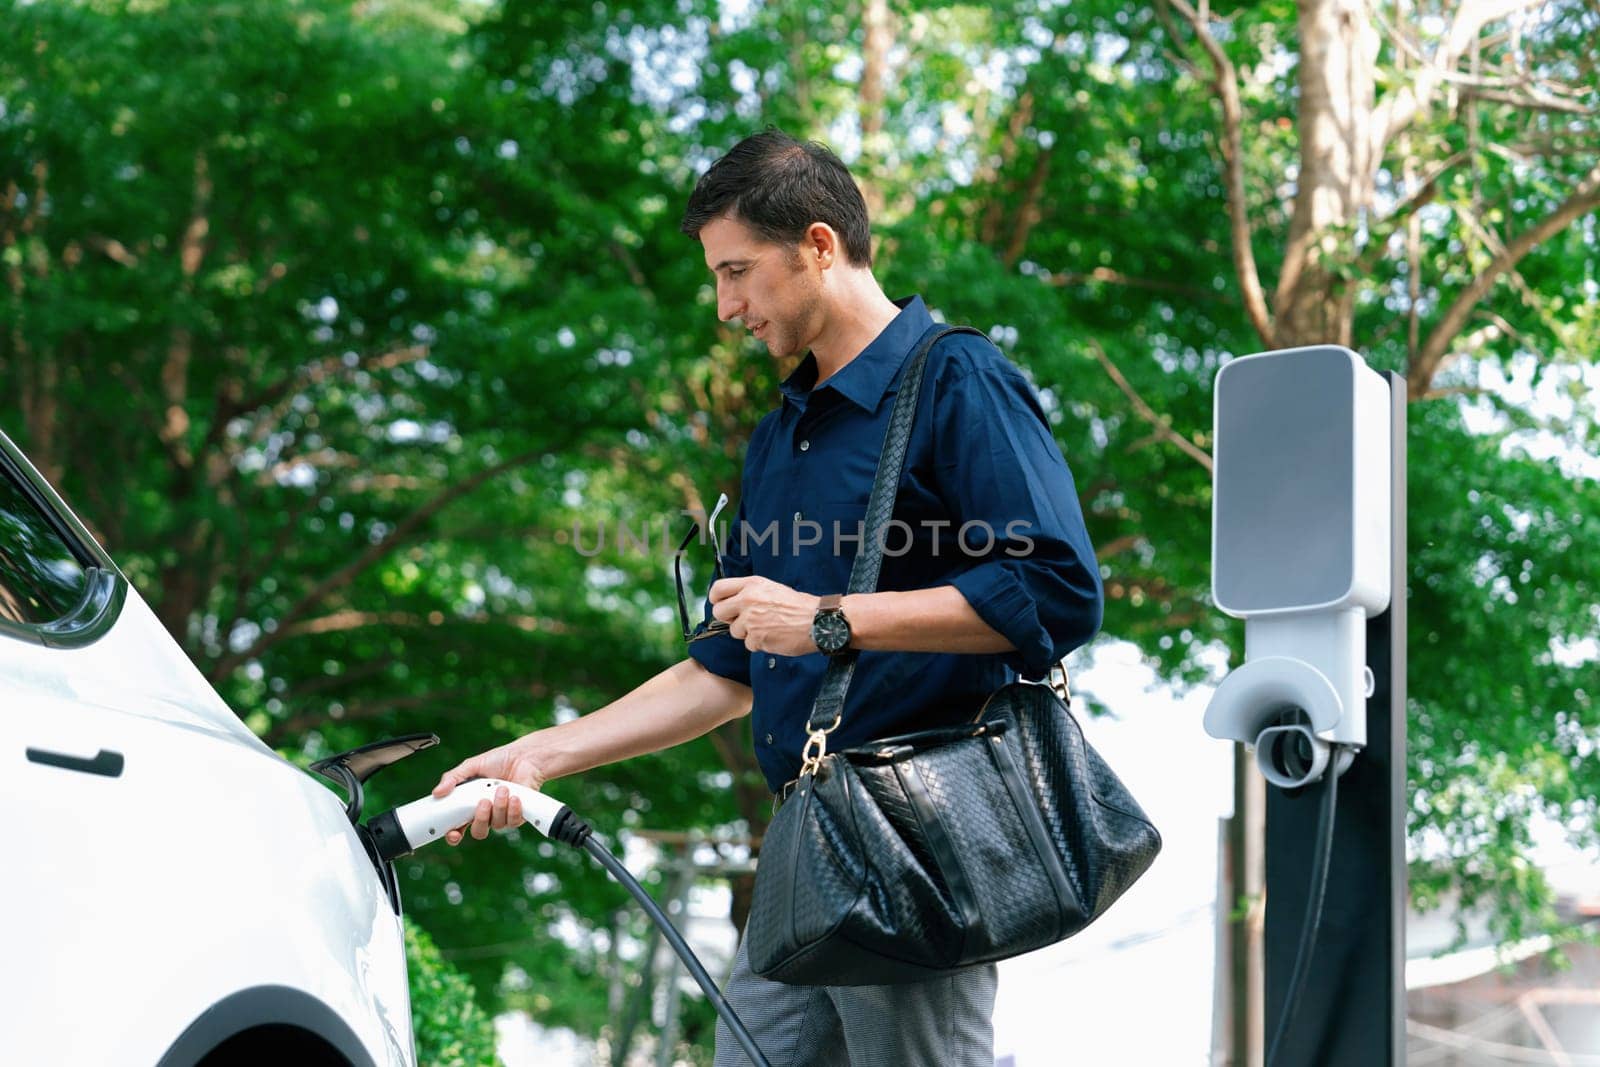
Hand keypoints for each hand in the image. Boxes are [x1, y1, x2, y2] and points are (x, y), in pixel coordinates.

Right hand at [431, 736, 550, 846]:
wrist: (524, 756)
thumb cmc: (498, 760)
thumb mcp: (471, 766)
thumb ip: (453, 778)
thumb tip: (437, 792)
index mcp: (470, 806)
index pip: (459, 828)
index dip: (454, 836)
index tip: (454, 834)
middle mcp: (486, 814)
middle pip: (478, 832)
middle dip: (480, 819)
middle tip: (483, 802)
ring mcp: (503, 816)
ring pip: (496, 825)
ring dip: (499, 807)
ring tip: (502, 789)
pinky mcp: (519, 815)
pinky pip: (513, 821)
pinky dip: (513, 809)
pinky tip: (514, 796)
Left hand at [710, 575, 820, 655]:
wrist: (818, 621)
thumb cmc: (798, 606)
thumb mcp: (772, 589)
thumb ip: (750, 594)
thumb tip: (733, 604)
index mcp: (752, 584)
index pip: (718, 589)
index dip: (717, 600)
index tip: (722, 605)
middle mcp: (748, 600)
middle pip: (719, 612)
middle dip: (729, 619)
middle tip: (744, 621)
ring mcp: (751, 620)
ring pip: (734, 631)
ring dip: (747, 633)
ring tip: (768, 627)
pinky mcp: (756, 638)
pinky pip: (749, 644)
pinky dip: (760, 643)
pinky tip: (774, 636)